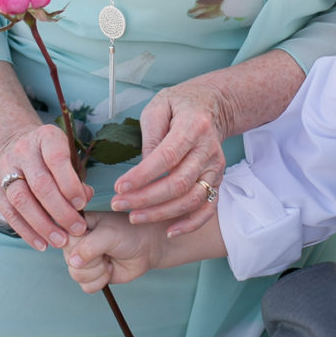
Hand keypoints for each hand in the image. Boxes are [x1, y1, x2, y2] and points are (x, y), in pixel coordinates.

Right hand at [0, 121, 92, 252]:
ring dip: (43, 225)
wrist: (14, 144)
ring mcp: (5, 168)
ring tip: (60, 241)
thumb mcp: (67, 155)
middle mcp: (22, 150)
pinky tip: (41, 243)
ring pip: (21, 200)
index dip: (70, 183)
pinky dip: (26, 231)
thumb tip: (83, 199)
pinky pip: (9, 212)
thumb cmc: (49, 155)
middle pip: (40, 184)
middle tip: (77, 229)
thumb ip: (77, 177)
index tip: (81, 204)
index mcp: (45, 137)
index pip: (57, 158)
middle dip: (60, 211)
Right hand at [63, 213, 164, 292]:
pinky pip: (86, 286)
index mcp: (76, 225)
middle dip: (92, 260)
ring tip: (109, 259)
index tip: (95, 238)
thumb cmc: (129, 234)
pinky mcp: (92, 275)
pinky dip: (100, 281)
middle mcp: (76, 243)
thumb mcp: (109, 234)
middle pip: (69, 260)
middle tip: (106, 250)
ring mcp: (83, 260)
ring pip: (77, 275)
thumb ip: (90, 246)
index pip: (64, 239)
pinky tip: (110, 269)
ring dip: (98, 271)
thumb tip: (73, 262)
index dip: (79, 245)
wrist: (147, 248)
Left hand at [109, 81, 226, 234]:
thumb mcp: (159, 106)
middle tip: (118, 204)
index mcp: (193, 126)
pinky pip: (208, 207)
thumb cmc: (179, 105)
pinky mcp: (217, 180)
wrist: (212, 106)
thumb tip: (142, 168)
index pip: (167, 156)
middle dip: (145, 199)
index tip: (119, 187)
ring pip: (191, 199)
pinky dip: (191, 223)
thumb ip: (150, 134)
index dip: (142, 176)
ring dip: (162, 213)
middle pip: (178, 183)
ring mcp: (215, 167)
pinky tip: (170, 231)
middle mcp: (208, 149)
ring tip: (134, 217)